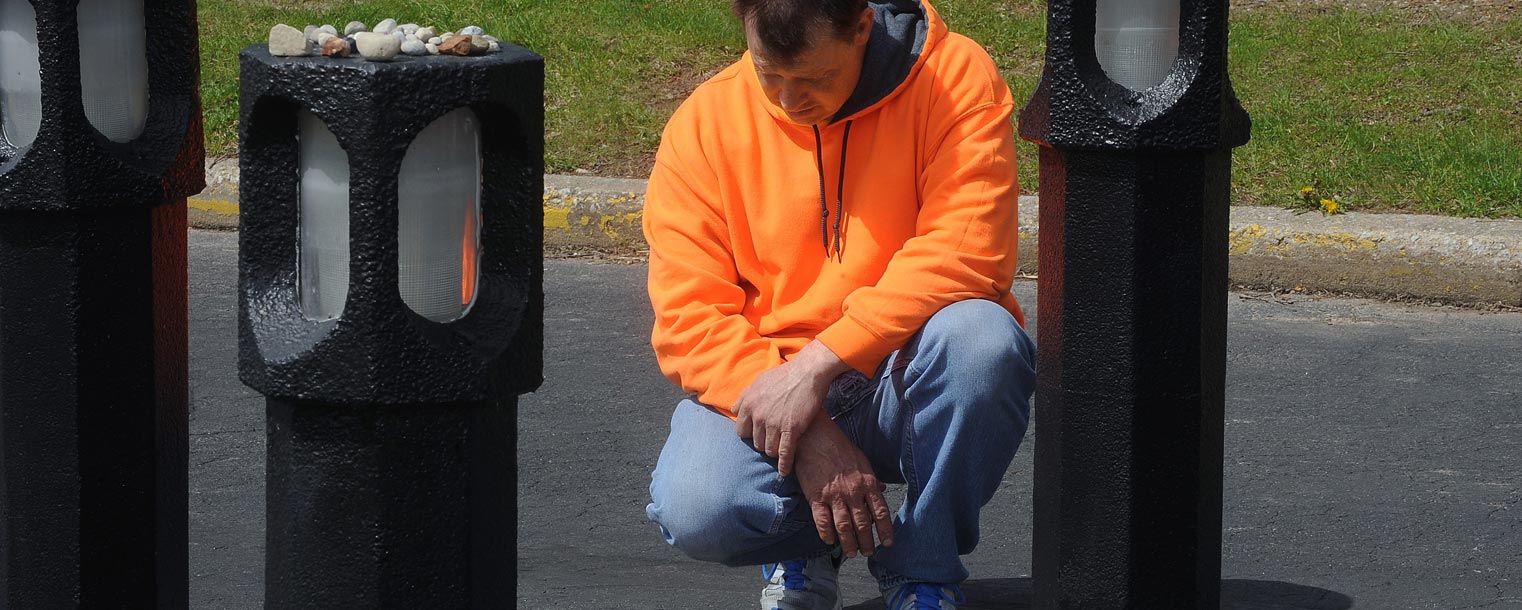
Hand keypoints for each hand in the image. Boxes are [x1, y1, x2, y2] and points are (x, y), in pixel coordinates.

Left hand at [735, 341, 850, 475]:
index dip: (751, 434)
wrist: (808, 372)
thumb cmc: (784, 375)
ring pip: (768, 449)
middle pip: (755, 442)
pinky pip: (784, 453)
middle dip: (763, 443)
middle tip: (773, 441)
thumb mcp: (759, 381)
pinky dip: (784, 464)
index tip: (759, 434)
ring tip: (781, 450)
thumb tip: (734, 409)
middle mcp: (758, 415)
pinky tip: (785, 471)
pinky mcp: (791, 429)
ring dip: (774, 451)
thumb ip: (745, 397)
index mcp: (748, 404)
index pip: (742, 431)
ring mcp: (774, 424)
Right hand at [793, 410, 894, 557]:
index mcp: (867, 482)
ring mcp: (834, 496)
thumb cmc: (839, 447)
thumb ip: (871, 479)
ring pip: (844, 527)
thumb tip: (880, 491)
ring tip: (851, 552)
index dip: (885, 530)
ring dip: (849, 543)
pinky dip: (826, 534)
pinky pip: (822, 521)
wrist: (815, 437)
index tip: (888, 542)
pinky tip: (829, 540)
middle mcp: (853, 492)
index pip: (880, 512)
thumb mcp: (862, 461)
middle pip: (863, 524)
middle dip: (867, 542)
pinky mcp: (816, 496)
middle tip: (868, 552)